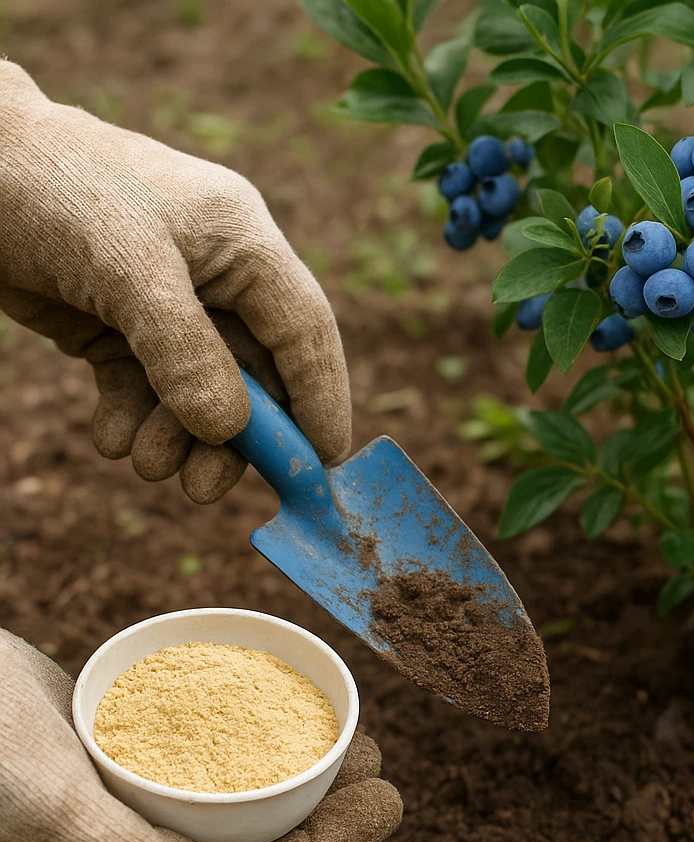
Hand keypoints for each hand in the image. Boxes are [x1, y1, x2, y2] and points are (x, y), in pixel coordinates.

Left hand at [0, 60, 350, 503]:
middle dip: (234, 436)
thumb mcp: (126, 263)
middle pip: (254, 373)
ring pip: (199, 391)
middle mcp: (217, 279)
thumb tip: (227, 430)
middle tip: (206, 487)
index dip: (320, 397)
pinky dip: (133, 420)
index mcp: (243, 244)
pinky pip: (144, 388)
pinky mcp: (120, 326)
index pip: (304, 330)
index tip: (324, 462)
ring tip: (144, 462)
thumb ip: (182, 349)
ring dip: (176, 436)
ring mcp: (169, 305)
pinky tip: (111, 438)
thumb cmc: (53, 187)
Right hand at [0, 629, 402, 841]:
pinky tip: (286, 710)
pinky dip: (258, 740)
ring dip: (299, 776)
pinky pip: (210, 757)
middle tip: (381, 765)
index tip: (387, 800)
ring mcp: (123, 801)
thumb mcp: (48, 806)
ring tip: (356, 740)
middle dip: (324, 817)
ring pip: (235, 802)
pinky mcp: (123, 752)